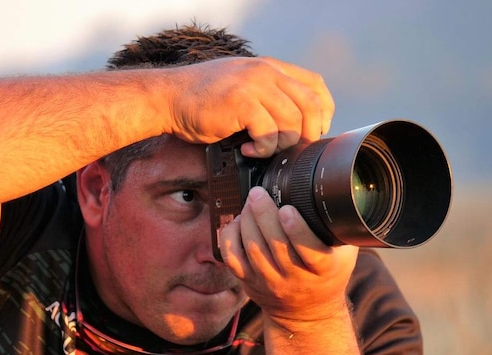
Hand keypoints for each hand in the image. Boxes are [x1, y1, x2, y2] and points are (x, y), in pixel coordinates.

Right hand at [165, 57, 334, 157]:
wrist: (168, 98)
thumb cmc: (202, 100)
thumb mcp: (242, 88)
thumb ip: (268, 96)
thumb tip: (296, 125)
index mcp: (271, 67)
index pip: (315, 85)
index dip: (324, 111)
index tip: (314, 131)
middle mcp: (266, 72)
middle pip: (311, 105)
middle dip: (308, 134)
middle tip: (291, 149)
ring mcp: (254, 85)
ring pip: (292, 121)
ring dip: (282, 144)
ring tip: (262, 149)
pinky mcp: (241, 102)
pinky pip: (269, 132)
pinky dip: (263, 148)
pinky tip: (248, 150)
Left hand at [219, 187, 358, 328]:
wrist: (307, 312)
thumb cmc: (326, 276)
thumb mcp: (345, 255)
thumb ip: (343, 230)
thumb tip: (339, 194)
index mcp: (322, 269)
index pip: (309, 250)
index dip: (296, 228)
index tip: (287, 209)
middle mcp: (294, 278)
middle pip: (275, 245)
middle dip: (264, 214)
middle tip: (258, 193)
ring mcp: (269, 282)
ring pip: (253, 249)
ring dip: (247, 221)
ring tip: (251, 202)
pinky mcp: (249, 283)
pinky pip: (233, 259)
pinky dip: (231, 237)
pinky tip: (238, 222)